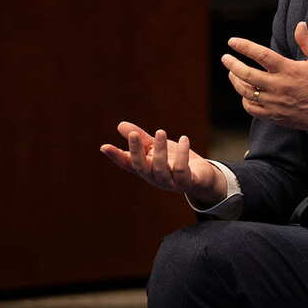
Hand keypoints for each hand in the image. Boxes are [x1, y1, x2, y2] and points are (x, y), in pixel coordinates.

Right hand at [100, 121, 225, 205]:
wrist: (202, 178)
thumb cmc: (175, 162)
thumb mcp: (157, 148)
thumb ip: (142, 138)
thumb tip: (120, 124)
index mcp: (146, 169)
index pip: (128, 164)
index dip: (116, 156)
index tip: (105, 147)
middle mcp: (155, 178)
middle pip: (141, 166)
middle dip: (136, 150)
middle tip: (134, 134)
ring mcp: (170, 182)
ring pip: (161, 168)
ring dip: (160, 150)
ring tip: (160, 131)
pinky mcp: (187, 182)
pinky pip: (182, 170)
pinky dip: (182, 154)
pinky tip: (184, 139)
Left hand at [222, 21, 307, 131]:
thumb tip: (300, 24)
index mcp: (289, 70)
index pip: (261, 55)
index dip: (244, 47)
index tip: (232, 42)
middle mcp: (278, 86)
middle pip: (247, 75)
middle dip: (232, 65)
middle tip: (226, 58)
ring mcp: (275, 102)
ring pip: (246, 92)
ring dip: (236, 81)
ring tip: (232, 74)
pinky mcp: (275, 115)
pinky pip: (252, 109)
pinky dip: (245, 100)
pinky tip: (245, 93)